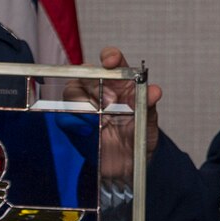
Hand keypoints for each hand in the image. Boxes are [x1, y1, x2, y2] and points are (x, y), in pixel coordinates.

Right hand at [74, 46, 161, 185]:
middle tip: (110, 102)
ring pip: (72, 91)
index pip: (112, 61)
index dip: (110, 57)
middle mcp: (99, 89)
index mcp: (120, 82)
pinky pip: (65, 117)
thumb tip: (154, 91)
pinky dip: (73, 121)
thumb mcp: (148, 121)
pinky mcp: (73, 123)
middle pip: (87, 74)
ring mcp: (84, 106)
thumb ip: (149, 105)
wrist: (129, 163)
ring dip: (83, 102)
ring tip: (99, 119)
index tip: (111, 62)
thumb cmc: (138, 134)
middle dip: (96, 85)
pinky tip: (87, 130)